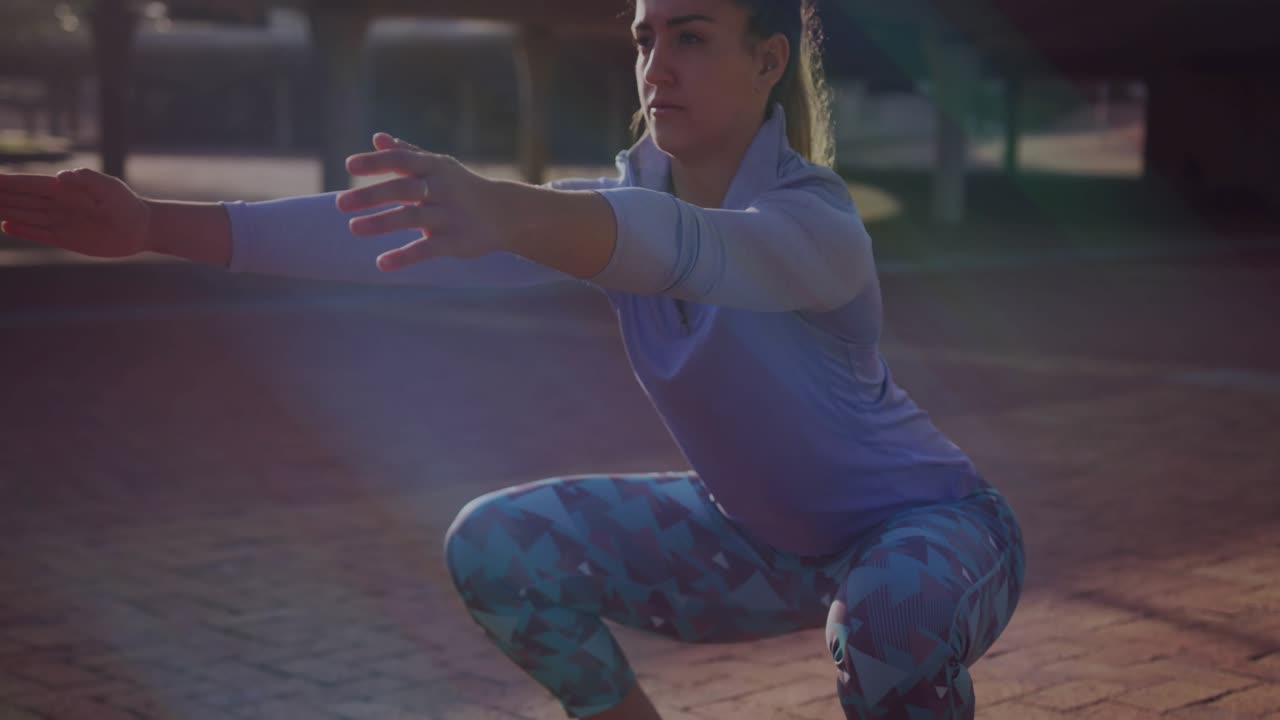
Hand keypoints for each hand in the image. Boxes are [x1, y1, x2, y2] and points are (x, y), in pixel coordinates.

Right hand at [0, 168, 150, 257]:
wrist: (142, 228)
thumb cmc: (127, 204)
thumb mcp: (109, 186)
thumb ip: (86, 178)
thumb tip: (60, 177)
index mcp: (65, 189)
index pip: (29, 184)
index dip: (8, 182)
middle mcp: (58, 204)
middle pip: (21, 199)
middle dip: (1, 195)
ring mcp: (61, 221)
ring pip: (26, 215)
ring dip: (5, 211)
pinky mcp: (67, 239)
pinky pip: (39, 234)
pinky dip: (23, 230)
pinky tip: (5, 226)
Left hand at [337, 133, 513, 270]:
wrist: (505, 213)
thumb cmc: (462, 186)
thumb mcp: (438, 165)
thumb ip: (406, 153)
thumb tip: (376, 138)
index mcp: (435, 168)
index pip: (402, 161)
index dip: (377, 162)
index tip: (349, 165)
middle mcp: (442, 189)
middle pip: (404, 190)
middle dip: (372, 195)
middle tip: (340, 202)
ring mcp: (449, 216)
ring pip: (412, 219)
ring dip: (382, 223)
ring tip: (353, 228)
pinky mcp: (455, 242)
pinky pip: (427, 250)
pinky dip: (404, 257)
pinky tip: (382, 263)